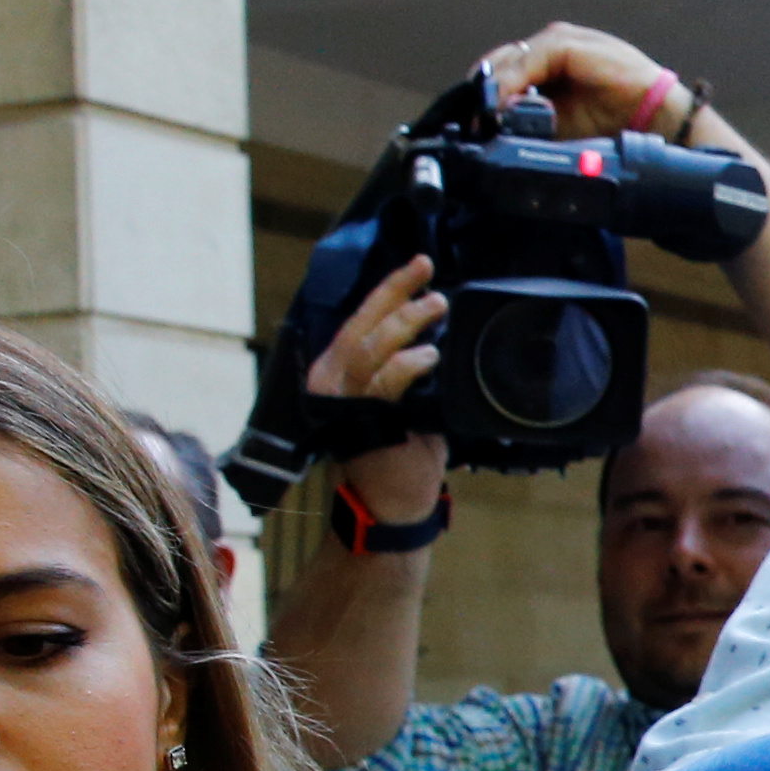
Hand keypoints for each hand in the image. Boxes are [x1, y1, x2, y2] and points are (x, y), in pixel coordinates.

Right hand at [304, 255, 451, 520]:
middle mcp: (332, 381)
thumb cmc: (401, 453)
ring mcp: (345, 400)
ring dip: (406, 321)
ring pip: (370, 345)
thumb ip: (404, 368)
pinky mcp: (364, 420)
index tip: (418, 266)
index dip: (389, 290)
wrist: (392, 504)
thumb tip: (436, 332)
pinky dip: (409, 362)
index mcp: (337, 372)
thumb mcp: (401, 399)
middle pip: (361, 323)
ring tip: (437, 305)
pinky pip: (385, 380)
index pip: (360, 319)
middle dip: (394, 291)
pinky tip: (430, 354)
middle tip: (427, 271)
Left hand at [482, 23, 691, 143]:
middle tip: (475, 119)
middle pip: (500, 61)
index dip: (486, 93)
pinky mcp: (566, 43)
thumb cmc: (613, 119)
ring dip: (494, 87)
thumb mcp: (558, 124)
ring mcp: (557, 41)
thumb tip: (493, 123)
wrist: (653, 113)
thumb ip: (527, 119)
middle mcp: (548, 47)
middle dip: (485, 89)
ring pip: (509, 59)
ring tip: (486, 115)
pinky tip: (504, 103)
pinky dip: (512, 82)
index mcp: (548, 65)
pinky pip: (528, 60)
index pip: (503, 71)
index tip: (474, 120)